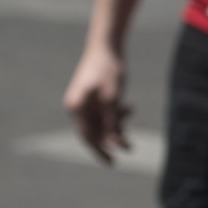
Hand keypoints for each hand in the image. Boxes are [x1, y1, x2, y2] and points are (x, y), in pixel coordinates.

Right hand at [63, 47, 131, 164]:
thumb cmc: (108, 69)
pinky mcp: (94, 96)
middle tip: (130, 148)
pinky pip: (105, 112)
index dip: (100, 150)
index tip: (114, 162)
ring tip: (131, 110)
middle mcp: (77, 106)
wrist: (107, 45)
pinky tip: (130, 107)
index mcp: (76, 107)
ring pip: (102, 121)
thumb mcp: (112, 97)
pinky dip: (117, 113)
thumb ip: (112, 121)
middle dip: (111, 138)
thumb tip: (113, 144)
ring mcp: (85, 101)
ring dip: (117, 122)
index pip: (87, 136)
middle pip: (94, 131)